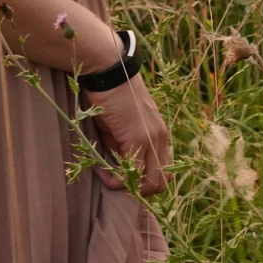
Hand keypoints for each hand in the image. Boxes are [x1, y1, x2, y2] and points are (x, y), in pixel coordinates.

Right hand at [83, 76, 169, 194]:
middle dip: (138, 190)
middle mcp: (161, 139)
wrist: (109, 72)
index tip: (120, 173)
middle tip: (116, 180)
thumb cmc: (110, 96)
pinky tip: (100, 168)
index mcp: (159, 135)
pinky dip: (114, 178)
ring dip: (128, 186)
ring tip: (107, 174)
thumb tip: (117, 164)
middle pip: (162, 183)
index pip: (162, 172)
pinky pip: (131, 172)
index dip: (142, 181)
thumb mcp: (119, 127)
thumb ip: (122, 146)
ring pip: (151, 183)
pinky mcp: (138, 137)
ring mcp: (152, 139)